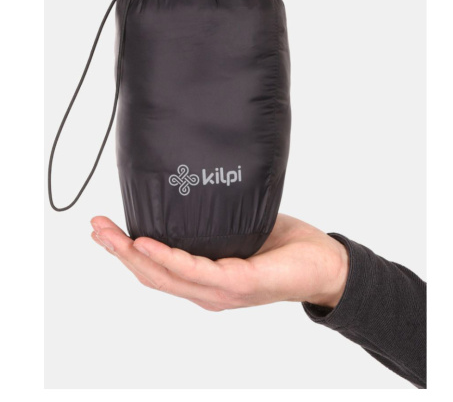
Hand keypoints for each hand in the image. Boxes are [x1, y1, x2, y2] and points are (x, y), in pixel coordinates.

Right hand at [90, 214, 348, 310]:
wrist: (325, 264)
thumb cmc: (284, 247)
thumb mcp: (242, 229)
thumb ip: (216, 223)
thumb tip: (194, 192)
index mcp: (206, 280)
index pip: (158, 270)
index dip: (128, 253)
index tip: (106, 229)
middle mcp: (207, 291)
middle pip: (152, 275)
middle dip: (119, 252)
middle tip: (95, 227)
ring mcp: (221, 292)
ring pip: (166, 277)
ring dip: (133, 255)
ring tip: (109, 233)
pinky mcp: (238, 284)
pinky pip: (196, 271)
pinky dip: (169, 258)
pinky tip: (148, 243)